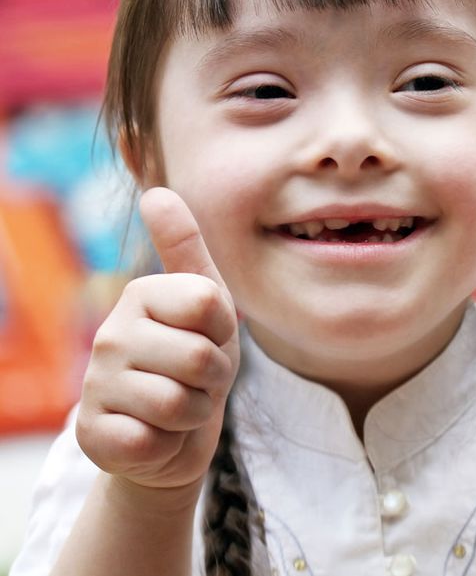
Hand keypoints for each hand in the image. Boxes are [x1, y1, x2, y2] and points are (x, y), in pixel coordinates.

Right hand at [76, 187, 239, 491]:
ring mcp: (94, 385)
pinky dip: (168, 445)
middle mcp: (110, 334)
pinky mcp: (90, 434)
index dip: (224, 329)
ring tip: (179, 407)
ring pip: (179, 404)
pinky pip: (152, 442)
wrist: (176, 432)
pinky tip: (155, 435)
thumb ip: (185, 247)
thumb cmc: (197, 361)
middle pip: (199, 357)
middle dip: (215, 379)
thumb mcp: (207, 303)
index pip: (209, 303)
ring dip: (195, 414)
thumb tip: (156, 192)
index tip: (211, 336)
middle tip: (197, 380)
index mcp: (141, 294)